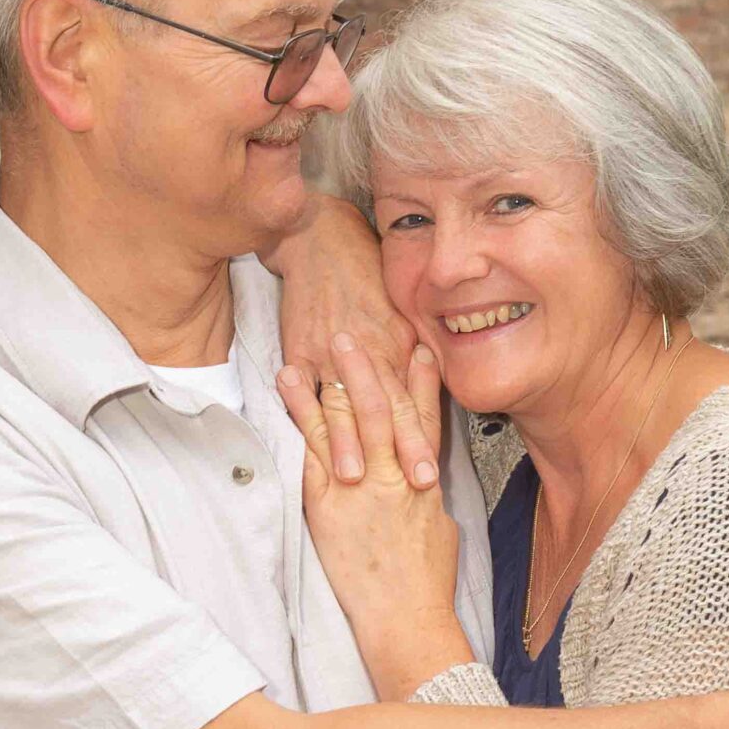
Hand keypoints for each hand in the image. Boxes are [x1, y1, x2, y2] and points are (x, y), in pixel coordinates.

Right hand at [265, 193, 430, 486]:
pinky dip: (304, 413)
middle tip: (408, 486)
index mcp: (397, 346)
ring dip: (349, 442)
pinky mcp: (299, 348)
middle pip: (386, 409)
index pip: (411, 402)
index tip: (429, 473)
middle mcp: (370, 351)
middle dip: (397, 449)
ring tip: (354, 476)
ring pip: (343, 403)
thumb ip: (409, 356)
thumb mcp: (399, 314)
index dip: (419, 438)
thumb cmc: (365, 278)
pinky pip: (302, 387)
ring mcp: (331, 352)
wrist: (324, 242)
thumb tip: (424, 391)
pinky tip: (306, 438)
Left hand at [277, 332, 473, 699]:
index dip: (422, 381)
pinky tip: (291, 386)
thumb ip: (427, 501)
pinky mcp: (326, 505)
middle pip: (384, 407)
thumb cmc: (425, 585)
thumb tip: (422, 488)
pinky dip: (302, 414)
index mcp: (423, 482)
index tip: (419, 348)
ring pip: (348, 419)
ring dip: (334, 377)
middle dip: (372, 365)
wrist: (406, 618)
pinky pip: (312, 449)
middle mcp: (393, 476)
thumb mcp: (439, 532)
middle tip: (360, 326)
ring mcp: (359, 487)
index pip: (424, 419)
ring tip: (321, 342)